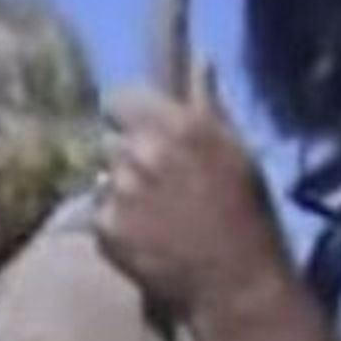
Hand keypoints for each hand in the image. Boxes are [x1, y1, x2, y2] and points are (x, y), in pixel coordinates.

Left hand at [98, 68, 291, 316]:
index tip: (132, 127)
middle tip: (152, 182)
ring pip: (101, 176)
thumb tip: (198, 58)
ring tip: (153, 213)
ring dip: (117, 189)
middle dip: (124, 156)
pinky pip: (97, 212)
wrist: (233, 281)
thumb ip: (206, 103)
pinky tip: (143, 236)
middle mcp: (143, 152)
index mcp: (180, 126)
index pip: (118, 98)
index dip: (124, 114)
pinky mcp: (103, 225)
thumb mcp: (234, 150)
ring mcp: (119, 190)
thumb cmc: (243, 213)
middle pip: (107, 140)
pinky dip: (113, 222)